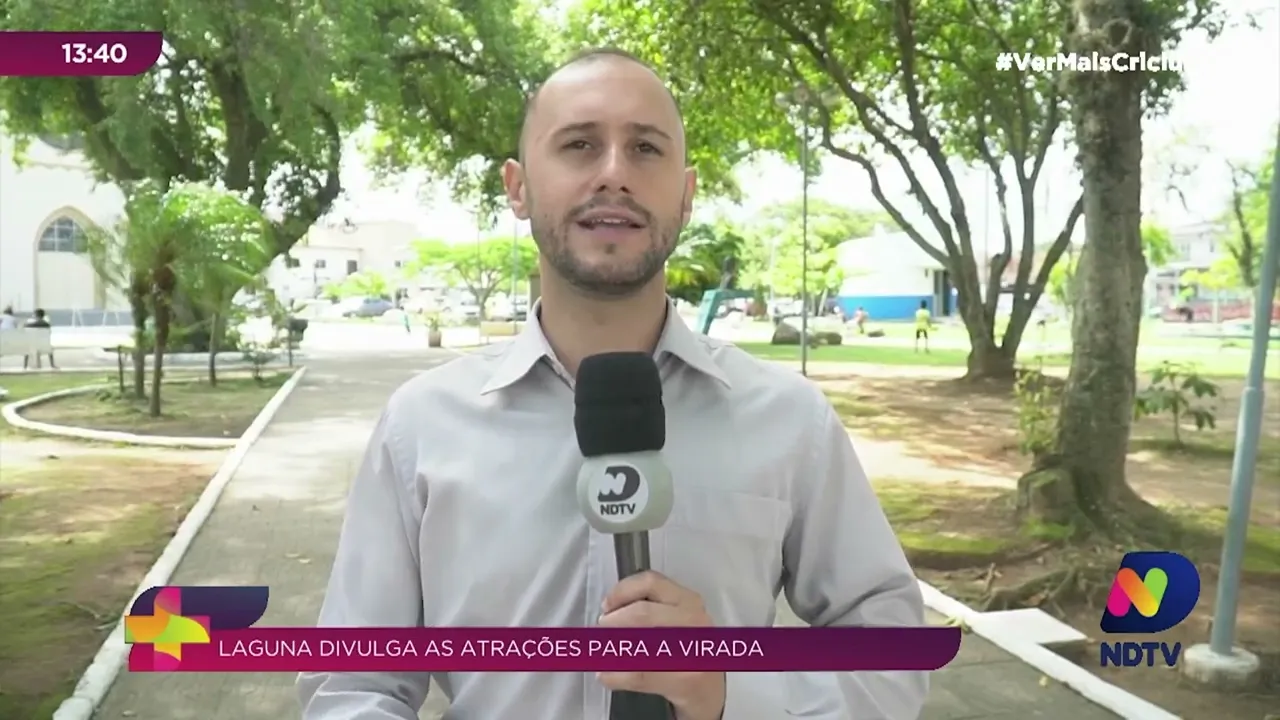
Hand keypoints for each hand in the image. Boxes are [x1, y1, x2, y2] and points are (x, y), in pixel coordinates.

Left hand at [597, 571, 724, 719]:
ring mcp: (692, 650)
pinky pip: (639, 674)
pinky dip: (615, 675)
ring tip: (599, 654)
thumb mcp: (678, 619)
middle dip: (613, 622)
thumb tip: (608, 609)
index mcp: (688, 600)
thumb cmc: (689, 650)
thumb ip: (651, 607)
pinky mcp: (685, 679)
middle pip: (642, 614)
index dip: (622, 591)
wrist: (711, 690)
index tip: (607, 605)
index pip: (650, 583)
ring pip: (639, 644)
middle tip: (600, 631)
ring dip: (611, 649)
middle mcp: (694, 621)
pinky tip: (606, 675)